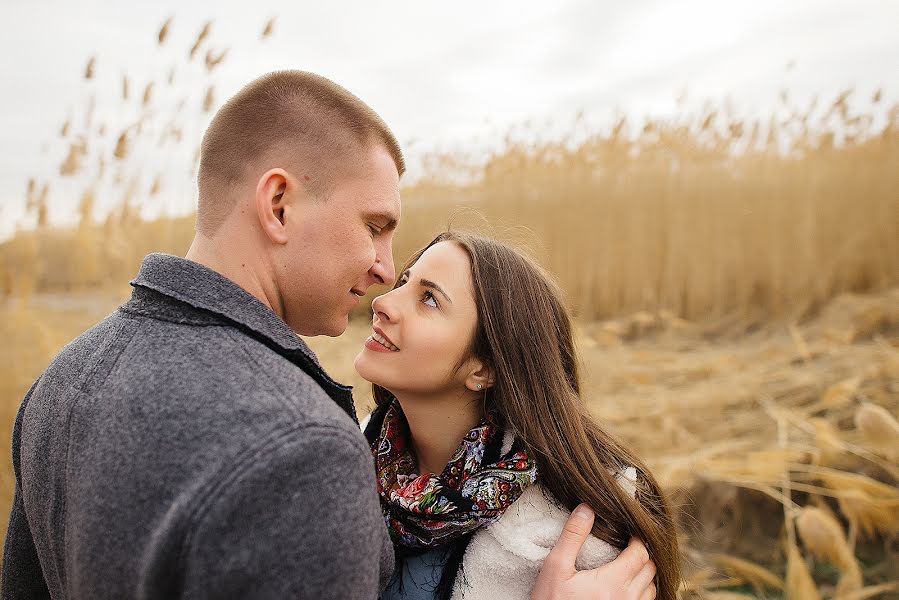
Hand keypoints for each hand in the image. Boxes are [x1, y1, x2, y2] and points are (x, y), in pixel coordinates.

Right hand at [531, 504, 656, 599]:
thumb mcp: (555, 568)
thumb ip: (572, 537)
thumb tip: (587, 508)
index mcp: (613, 582)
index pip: (641, 554)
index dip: (637, 539)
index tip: (628, 533)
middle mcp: (626, 599)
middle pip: (650, 569)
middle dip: (642, 554)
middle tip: (628, 546)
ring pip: (650, 589)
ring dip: (643, 574)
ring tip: (628, 565)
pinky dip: (641, 592)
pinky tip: (625, 586)